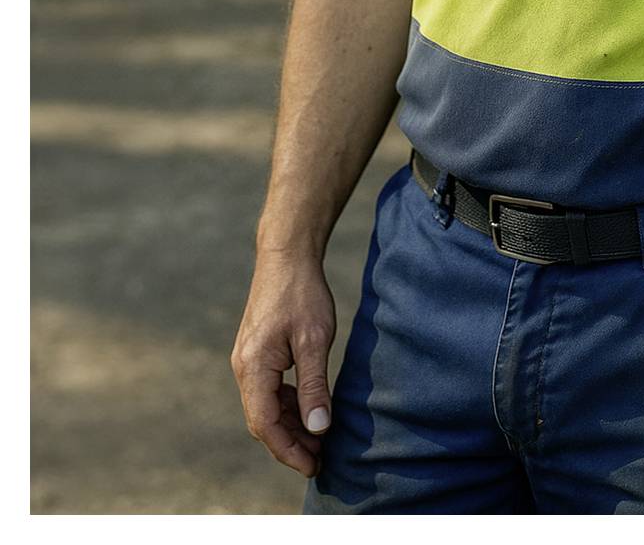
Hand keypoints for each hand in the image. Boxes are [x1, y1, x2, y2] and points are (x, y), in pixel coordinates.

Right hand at [230, 249, 337, 477]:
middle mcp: (244, 369)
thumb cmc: (302, 294)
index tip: (313, 466)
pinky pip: (270, 389)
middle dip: (290, 443)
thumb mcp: (314, 340)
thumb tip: (318, 428)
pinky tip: (309, 408)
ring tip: (319, 440)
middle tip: (321, 459)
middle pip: (264, 420)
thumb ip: (314, 385)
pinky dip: (288, 404)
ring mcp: (248, 361)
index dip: (288, 450)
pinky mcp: (258, 353)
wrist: (287, 256)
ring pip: (267, 406)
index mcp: (252, 368)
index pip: (265, 425)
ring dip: (290, 425)